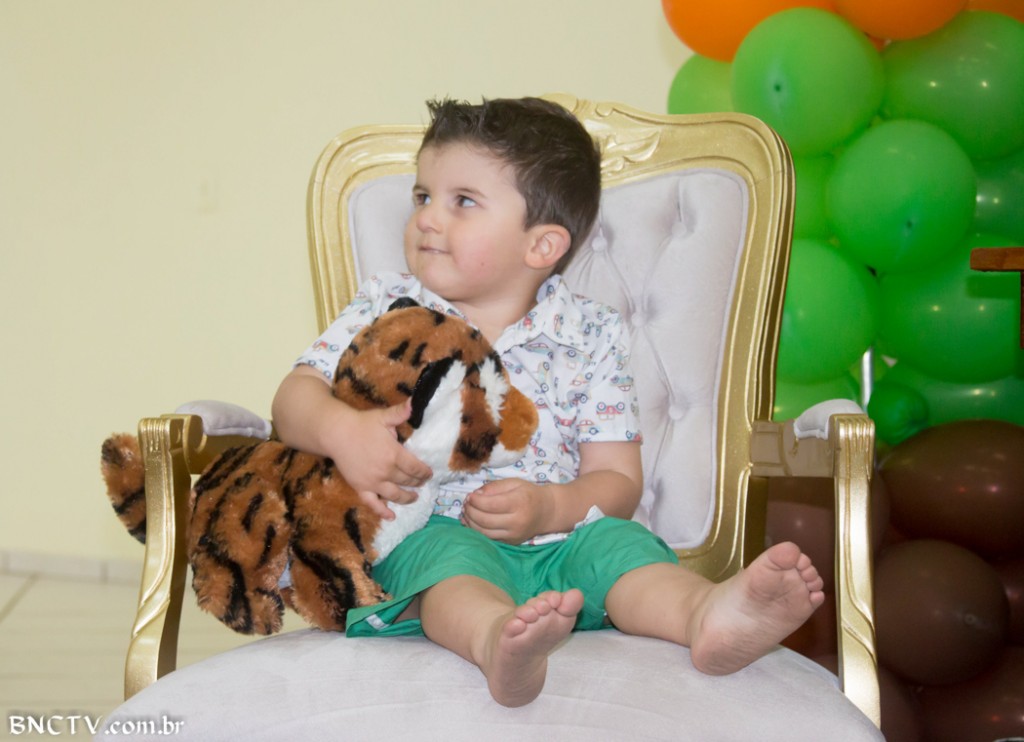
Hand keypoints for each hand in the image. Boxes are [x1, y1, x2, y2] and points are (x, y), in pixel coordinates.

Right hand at [325, 400, 432, 520]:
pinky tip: (391, 517)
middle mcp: (385, 471)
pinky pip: (372, 503)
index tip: (429, 473)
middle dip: (417, 482)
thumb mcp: (383, 417)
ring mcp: (372, 482)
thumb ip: (401, 412)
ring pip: (394, 494)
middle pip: (407, 481)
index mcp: (394, 454)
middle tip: (422, 482)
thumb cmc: (361, 424)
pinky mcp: (360, 487)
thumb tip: (415, 402)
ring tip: (414, 497)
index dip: (424, 472)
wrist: (336, 434)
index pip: (415, 468)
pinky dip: (382, 512)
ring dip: (407, 498)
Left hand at [460, 479, 553, 543]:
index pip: (491, 504)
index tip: (469, 496)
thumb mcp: (514, 483)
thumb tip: (475, 495)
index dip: (475, 501)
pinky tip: (471, 522)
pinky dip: (477, 531)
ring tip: (466, 512)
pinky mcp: (511, 542)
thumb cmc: (529, 494)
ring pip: (484, 532)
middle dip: (470, 511)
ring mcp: (514, 534)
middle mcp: (517, 521)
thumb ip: (494, 487)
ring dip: (470, 523)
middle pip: (485, 520)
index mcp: (519, 502)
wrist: (547, 512)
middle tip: (466, 504)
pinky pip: (489, 539)